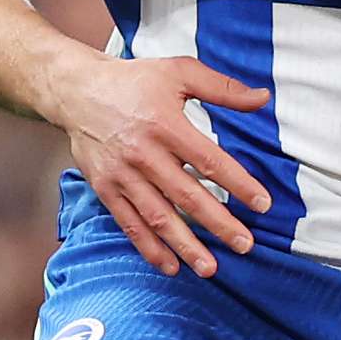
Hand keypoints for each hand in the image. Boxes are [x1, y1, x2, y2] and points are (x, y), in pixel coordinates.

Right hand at [49, 51, 275, 275]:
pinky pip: (129, 223)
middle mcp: (144, 154)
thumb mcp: (179, 72)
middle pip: (187, 195)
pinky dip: (149, 247)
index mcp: (166, 125)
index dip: (239, 184)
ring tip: (210, 267)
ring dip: (185, 245)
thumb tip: (263, 99)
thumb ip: (223, 88)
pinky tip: (170, 266)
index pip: (209, 161)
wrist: (77, 91)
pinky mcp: (105, 188)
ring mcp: (123, 175)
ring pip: (158, 216)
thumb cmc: (133, 80)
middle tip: (244, 245)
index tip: (263, 204)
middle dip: (218, 224)